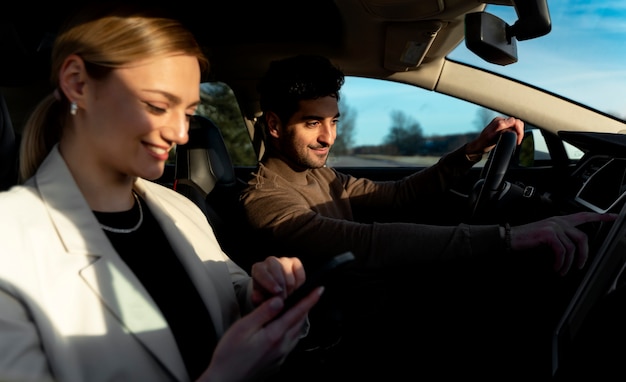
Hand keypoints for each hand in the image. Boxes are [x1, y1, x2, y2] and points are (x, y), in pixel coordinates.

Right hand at [197, 285, 322, 381]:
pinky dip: (291, 332)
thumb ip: (264, 312)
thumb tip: (280, 300)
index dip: (310, 300)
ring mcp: (280, 357)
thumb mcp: (244, 328)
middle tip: (310, 296)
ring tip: (298, 310)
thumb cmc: (229, 355)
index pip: (297, 313)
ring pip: (296, 334)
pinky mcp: (275, 363)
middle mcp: (282, 347)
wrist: (224, 381)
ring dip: (299, 320)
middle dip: (306, 308)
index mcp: (275, 335)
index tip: (320, 290)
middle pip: (299, 323)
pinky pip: (290, 344)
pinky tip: (284, 330)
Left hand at [249, 256, 306, 304]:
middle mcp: (270, 261)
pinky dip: (299, 284)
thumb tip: (256, 297)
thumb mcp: (259, 299)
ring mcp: (284, 260)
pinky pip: (300, 273)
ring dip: (290, 287)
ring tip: (287, 296)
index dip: (270, 282)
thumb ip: (257, 298)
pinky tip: (294, 290)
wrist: (274, 293)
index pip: (262, 273)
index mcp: (258, 269)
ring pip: (289, 272)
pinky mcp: (295, 262)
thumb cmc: (265, 296)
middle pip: (277, 269)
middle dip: (282, 286)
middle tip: (283, 299)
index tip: (277, 292)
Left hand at [466, 116, 523, 154]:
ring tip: (517, 141)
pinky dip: (516, 134)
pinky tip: (514, 140)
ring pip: (516, 126)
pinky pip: (514, 130)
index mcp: (499, 121)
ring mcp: (502, 126)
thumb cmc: (483, 143)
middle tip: (518, 141)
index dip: (519, 130)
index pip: (515, 122)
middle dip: (520, 132)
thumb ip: (500, 126)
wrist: (478, 148)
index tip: (518, 140)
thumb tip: (511, 120)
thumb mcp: (490, 136)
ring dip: (519, 133)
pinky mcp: (503, 130)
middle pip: (517, 123)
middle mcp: (501, 122)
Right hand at [510, 212, 617, 275]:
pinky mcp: (548, 234)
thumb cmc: (526, 239)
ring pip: (572, 247)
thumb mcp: (546, 236)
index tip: (613, 217)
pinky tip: (556, 267)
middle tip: (579, 266)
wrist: (510, 237)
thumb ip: (561, 238)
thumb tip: (573, 251)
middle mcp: (558, 221)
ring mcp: (553, 226)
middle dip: (584, 255)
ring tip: (562, 270)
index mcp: (559, 220)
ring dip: (568, 263)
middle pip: (582, 237)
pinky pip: (562, 251)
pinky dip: (560, 262)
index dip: (600, 217)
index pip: (583, 216)